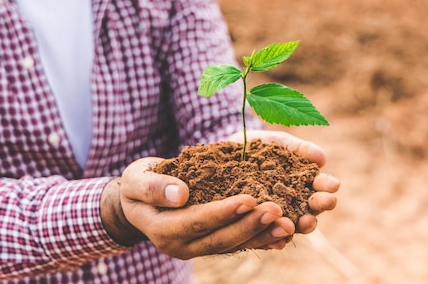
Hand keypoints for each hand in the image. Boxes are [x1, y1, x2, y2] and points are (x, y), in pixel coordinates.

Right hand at [101, 158, 296, 258]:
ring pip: (234, 245)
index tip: (249, 198)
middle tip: (277, 210)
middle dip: (250, 225)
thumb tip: (180, 194)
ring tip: (290, 223)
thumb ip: (154, 187)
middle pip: (220, 239)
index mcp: (163, 229)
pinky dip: (261, 239)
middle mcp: (181, 246)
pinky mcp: (211, 243)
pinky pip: (238, 244)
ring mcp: (197, 248)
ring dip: (262, 235)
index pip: (197, 222)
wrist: (138, 201)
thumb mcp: (137, 179)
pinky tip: (284, 232)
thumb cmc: (137, 183)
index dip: (223, 212)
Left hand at [227, 130, 339, 234]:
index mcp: (301, 185)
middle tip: (326, 202)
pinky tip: (279, 241)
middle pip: (310, 210)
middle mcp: (291, 205)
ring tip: (303, 222)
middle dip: (319, 206)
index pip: (318, 188)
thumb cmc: (255, 147)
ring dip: (300, 225)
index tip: (333, 184)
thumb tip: (322, 158)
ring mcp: (273, 218)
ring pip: (290, 227)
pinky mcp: (253, 227)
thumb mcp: (276, 143)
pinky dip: (273, 240)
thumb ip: (298, 149)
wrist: (223, 156)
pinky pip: (265, 238)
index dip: (326, 186)